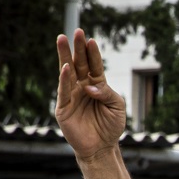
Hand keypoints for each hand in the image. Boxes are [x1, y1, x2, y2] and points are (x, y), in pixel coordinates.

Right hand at [55, 29, 126, 160]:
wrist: (102, 147)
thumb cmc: (111, 126)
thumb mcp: (117, 107)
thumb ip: (107, 93)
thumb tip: (90, 86)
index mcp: (97, 85)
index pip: (94, 65)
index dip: (92, 53)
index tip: (90, 39)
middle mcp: (82, 86)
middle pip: (79, 63)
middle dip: (77, 48)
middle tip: (76, 31)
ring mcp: (72, 95)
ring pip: (67, 72)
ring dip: (65, 56)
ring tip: (62, 39)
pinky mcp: (64, 107)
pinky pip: (63, 91)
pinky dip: (64, 79)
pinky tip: (65, 67)